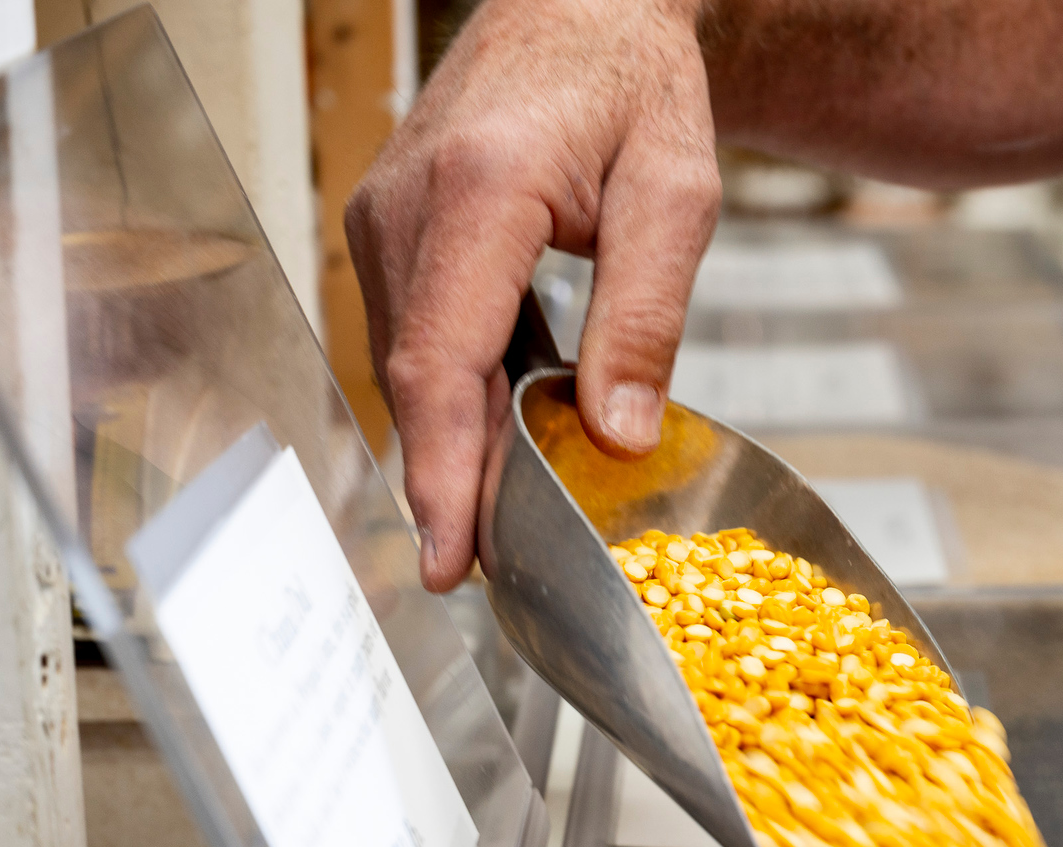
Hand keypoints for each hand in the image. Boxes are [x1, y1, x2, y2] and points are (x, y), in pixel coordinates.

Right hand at [346, 0, 719, 590]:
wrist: (581, 4)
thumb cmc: (633, 82)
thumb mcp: (677, 193)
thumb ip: (648, 315)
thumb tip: (619, 434)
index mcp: (479, 190)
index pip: (441, 360)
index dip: (443, 471)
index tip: (449, 556)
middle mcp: (407, 203)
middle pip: (415, 378)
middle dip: (447, 482)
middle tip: (487, 573)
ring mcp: (386, 213)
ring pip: (409, 364)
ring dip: (450, 445)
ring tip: (498, 526)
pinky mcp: (393, 227)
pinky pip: (415, 333)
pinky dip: (452, 396)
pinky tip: (494, 446)